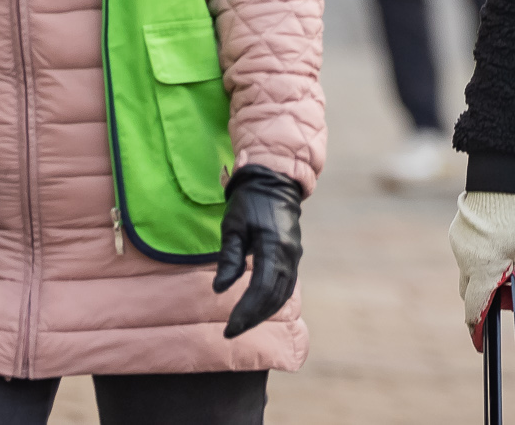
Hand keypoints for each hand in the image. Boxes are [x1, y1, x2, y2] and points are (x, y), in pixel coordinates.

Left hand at [213, 165, 304, 338]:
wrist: (274, 181)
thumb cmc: (248, 202)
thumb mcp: (232, 226)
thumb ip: (229, 258)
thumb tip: (220, 289)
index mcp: (273, 246)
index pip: (261, 289)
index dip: (246, 312)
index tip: (229, 329)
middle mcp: (289, 254)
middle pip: (274, 297)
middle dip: (253, 318)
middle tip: (231, 332)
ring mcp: (294, 256)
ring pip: (282, 294)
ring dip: (263, 312)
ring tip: (242, 324)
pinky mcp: (293, 256)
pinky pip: (286, 286)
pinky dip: (272, 301)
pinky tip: (258, 309)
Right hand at [448, 190, 514, 351]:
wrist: (496, 182)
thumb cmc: (514, 218)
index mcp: (482, 272)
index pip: (473, 311)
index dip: (476, 329)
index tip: (480, 343)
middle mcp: (465, 263)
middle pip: (471, 293)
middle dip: (484, 299)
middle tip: (505, 295)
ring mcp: (458, 248)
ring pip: (469, 272)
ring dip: (483, 276)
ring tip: (506, 263)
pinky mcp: (457, 234)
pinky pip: (466, 255)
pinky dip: (479, 258)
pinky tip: (495, 244)